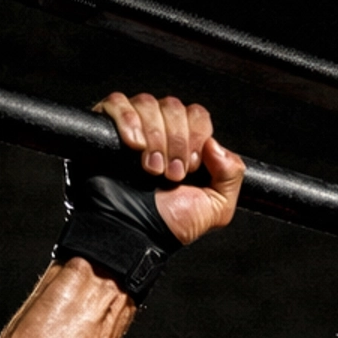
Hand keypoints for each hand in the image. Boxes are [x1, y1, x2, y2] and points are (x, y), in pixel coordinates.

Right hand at [95, 92, 243, 245]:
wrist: (136, 233)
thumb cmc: (170, 223)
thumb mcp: (216, 208)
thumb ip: (231, 175)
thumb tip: (216, 145)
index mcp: (186, 143)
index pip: (197, 115)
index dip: (195, 138)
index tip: (190, 169)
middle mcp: (161, 130)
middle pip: (173, 107)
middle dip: (175, 143)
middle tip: (171, 175)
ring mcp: (134, 126)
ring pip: (148, 104)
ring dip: (154, 138)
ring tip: (151, 170)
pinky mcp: (106, 126)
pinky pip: (118, 103)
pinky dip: (128, 121)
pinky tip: (134, 146)